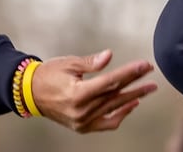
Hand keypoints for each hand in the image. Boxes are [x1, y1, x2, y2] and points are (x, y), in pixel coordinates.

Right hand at [32, 49, 157, 132]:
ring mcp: (82, 121)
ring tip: (147, 89)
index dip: (129, 73)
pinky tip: (131, 104)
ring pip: (114, 109)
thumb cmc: (49, 74)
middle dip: (136, 83)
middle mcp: (81, 111)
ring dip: (133, 98)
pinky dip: (120, 115)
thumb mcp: (68, 63)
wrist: (31, 93)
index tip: (144, 65)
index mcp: (77, 93)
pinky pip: (107, 123)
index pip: (111, 82)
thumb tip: (109, 56)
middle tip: (151, 75)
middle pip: (115, 95)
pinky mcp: (83, 127)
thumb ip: (91, 62)